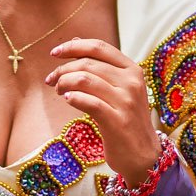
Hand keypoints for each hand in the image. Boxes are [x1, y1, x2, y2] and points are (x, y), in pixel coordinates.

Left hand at [46, 37, 161, 185]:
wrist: (143, 155)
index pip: (99, 47)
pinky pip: (89, 102)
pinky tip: (68, 100)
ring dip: (64, 83)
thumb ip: (101, 66)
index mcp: (132, 69)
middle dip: (63, 69)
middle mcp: (131, 82)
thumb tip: (75, 41)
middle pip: (88, 63)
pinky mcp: (118, 121)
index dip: (74, 46)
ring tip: (59, 91)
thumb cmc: (126, 119)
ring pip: (85, 80)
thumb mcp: (120, 89)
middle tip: (52, 80)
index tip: (55, 53)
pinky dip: (74, 98)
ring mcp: (126, 102)